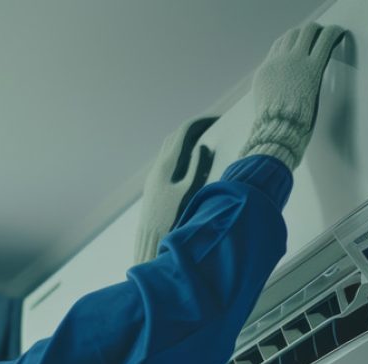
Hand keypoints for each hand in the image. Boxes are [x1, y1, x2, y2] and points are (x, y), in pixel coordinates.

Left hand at [133, 116, 217, 264]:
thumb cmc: (173, 219)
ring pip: (169, 148)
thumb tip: (204, 147)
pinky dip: (181, 152)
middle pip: (175, 137)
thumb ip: (197, 168)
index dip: (201, 122)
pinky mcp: (154, 184)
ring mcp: (154, 175)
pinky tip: (191, 159)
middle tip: (213, 126)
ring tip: (205, 138)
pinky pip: (167, 160)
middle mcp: (158, 166)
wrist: (151, 239)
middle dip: (194, 128)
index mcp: (167, 165)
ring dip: (186, 140)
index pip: (184, 132)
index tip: (217, 119)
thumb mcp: (190, 192)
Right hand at [239, 23, 345, 169]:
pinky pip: (324, 40)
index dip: (290, 41)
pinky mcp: (312, 67)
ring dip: (318, 31)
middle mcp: (279, 61)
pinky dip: (333, 33)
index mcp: (266, 72)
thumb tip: (278, 96)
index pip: (278, 46)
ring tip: (328, 33)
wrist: (277, 128)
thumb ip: (272, 93)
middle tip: (316, 36)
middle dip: (305, 33)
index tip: (299, 43)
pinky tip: (339, 33)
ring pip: (307, 32)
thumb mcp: (264, 106)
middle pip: (292, 35)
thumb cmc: (274, 126)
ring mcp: (295, 61)